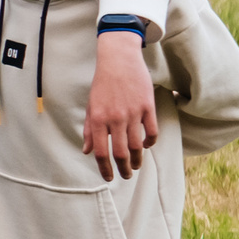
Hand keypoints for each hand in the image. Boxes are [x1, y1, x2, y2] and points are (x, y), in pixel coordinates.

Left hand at [84, 30, 159, 179]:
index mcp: (98, 120)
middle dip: (124, 169)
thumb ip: (89, 130)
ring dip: (138, 159)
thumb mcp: (90, 107)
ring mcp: (133, 113)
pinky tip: (146, 146)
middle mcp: (115, 118)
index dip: (105, 168)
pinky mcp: (148, 107)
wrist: (118, 61)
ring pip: (138, 145)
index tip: (109, 178)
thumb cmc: (102, 85)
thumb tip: (87, 152)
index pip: (101, 152)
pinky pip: (151, 131)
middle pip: (121, 153)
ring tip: (136, 165)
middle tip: (126, 176)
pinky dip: (150, 142)